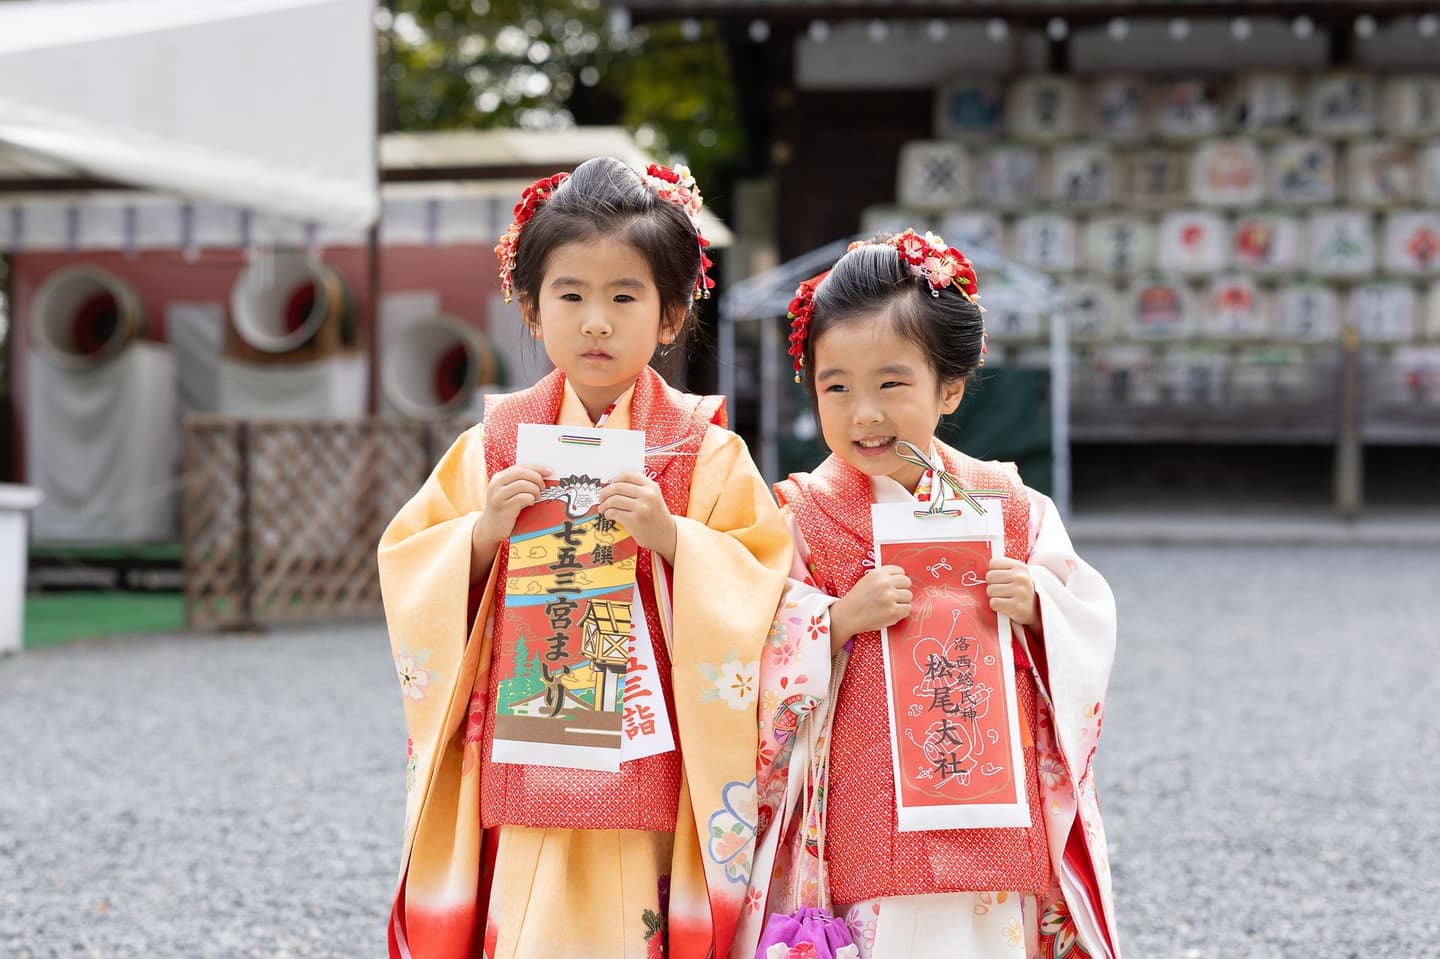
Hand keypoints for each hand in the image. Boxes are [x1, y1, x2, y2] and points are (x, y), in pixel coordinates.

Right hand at [470, 464, 547, 580]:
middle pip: (521, 473)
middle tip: (543, 486)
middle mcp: (496, 484)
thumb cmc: (505, 508)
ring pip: (523, 484)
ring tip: (537, 496)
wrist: (490, 527)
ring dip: (535, 490)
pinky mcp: (503, 508)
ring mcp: (498, 496)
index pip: (520, 466)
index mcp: (499, 477)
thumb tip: (543, 475)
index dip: (536, 468)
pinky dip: (530, 499)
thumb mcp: (508, 492)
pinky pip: (522, 498)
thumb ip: (520, 482)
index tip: (549, 471)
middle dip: (537, 478)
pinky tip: (531, 503)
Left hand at [599, 472, 676, 563]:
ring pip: (613, 500)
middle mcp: (647, 495)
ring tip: (603, 509)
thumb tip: (613, 484)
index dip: (615, 480)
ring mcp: (641, 508)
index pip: (627, 475)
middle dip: (605, 493)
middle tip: (601, 498)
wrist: (667, 534)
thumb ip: (638, 488)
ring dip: (604, 505)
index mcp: (651, 486)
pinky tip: (609, 516)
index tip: (610, 485)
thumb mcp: (653, 497)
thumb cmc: (656, 515)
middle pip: (617, 487)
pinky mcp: (635, 521)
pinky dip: (608, 514)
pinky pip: (614, 513)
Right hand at [829, 565, 911, 653]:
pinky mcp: (893, 612)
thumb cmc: (858, 598)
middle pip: (907, 582)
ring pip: (909, 596)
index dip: (898, 579)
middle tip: (893, 596)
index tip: (893, 585)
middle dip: (902, 589)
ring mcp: (890, 598)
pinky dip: (902, 612)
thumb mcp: (867, 580)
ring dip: (902, 601)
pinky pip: (907, 609)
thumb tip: (902, 578)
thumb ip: (883, 576)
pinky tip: (892, 612)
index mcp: (878, 574)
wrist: (848, 615)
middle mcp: (885, 584)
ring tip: (891, 605)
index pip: (900, 571)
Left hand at [986, 556, 1038, 626]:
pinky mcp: (1017, 607)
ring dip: (994, 596)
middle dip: (992, 584)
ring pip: (990, 590)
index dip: (993, 572)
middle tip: (1002, 590)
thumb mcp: (1016, 574)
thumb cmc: (1019, 589)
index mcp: (1020, 566)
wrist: (1036, 609)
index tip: (1000, 578)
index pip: (993, 563)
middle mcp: (1021, 577)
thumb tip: (979, 565)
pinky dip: (996, 606)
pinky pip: (994, 603)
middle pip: (989, 577)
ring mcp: (1020, 592)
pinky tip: (1005, 606)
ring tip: (1004, 598)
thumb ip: (1001, 568)